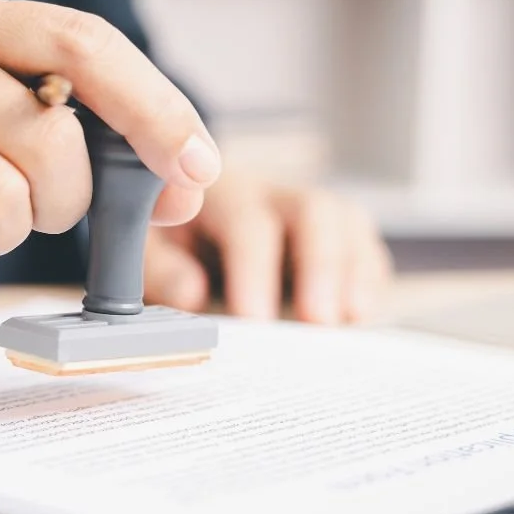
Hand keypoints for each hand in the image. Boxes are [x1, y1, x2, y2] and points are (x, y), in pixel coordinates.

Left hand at [143, 173, 391, 322]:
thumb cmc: (164, 234)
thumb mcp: (145, 247)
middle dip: (322, 265)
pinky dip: (368, 278)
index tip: (255, 318)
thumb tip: (191, 294)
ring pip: (347, 223)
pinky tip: (361, 315)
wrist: (179, 209)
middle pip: (315, 211)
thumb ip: (163, 269)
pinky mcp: (334, 236)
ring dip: (353, 270)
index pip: (248, 222)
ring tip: (350, 319)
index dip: (255, 268)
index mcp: (222, 192)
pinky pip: (363, 246)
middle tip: (319, 320)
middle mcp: (273, 195)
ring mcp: (308, 213)